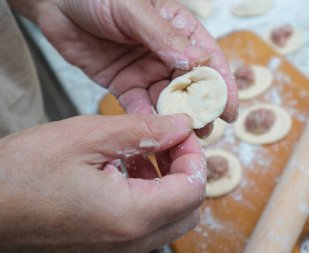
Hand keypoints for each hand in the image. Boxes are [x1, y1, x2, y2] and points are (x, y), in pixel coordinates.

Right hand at [0, 114, 205, 252]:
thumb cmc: (23, 172)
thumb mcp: (86, 137)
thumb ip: (142, 130)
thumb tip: (180, 125)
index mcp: (129, 216)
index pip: (193, 189)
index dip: (194, 154)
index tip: (180, 131)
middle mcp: (130, 243)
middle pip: (188, 208)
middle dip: (185, 169)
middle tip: (166, 140)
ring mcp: (118, 251)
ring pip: (170, 218)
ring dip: (168, 182)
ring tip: (143, 153)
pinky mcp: (106, 247)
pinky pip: (146, 226)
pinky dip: (149, 197)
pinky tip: (126, 171)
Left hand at [15, 0, 238, 135]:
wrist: (56, 4)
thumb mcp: (134, 9)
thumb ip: (164, 37)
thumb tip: (196, 63)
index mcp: (178, 30)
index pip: (208, 60)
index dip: (222, 86)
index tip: (229, 110)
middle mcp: (166, 53)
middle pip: (190, 86)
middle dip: (199, 109)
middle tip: (204, 130)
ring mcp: (146, 70)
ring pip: (167, 100)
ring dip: (175, 118)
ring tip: (183, 137)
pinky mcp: (124, 84)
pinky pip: (139, 105)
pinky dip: (146, 118)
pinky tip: (152, 128)